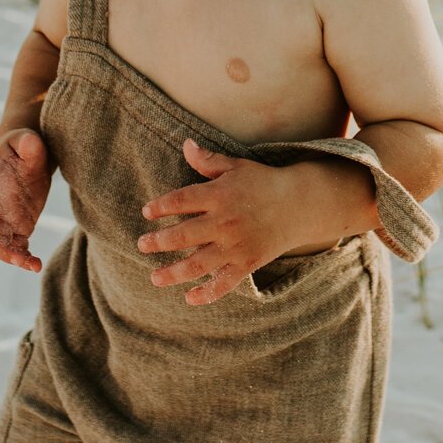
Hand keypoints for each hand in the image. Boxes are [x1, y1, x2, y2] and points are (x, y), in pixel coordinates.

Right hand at [0, 128, 51, 273]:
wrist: (30, 164)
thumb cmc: (25, 151)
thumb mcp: (29, 144)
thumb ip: (29, 143)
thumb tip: (30, 141)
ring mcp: (5, 217)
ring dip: (4, 251)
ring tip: (20, 261)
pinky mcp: (18, 228)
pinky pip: (17, 246)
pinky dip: (24, 259)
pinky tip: (35, 266)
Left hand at [138, 138, 365, 307]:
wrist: (300, 204)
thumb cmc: (264, 182)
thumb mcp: (236, 166)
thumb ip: (208, 160)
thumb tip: (185, 144)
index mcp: (220, 195)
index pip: (181, 201)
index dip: (161, 207)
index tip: (146, 212)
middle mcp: (225, 222)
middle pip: (183, 235)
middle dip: (159, 242)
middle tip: (142, 245)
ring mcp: (236, 245)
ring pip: (198, 264)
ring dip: (173, 273)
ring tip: (154, 277)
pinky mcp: (247, 263)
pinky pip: (224, 283)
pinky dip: (207, 294)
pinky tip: (189, 298)